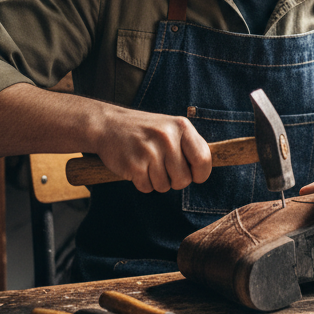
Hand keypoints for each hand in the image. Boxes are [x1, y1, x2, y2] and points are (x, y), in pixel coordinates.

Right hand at [89, 104, 212, 193]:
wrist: (107, 124)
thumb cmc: (144, 130)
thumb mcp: (170, 128)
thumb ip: (188, 145)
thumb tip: (206, 168)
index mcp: (181, 127)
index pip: (204, 160)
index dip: (200, 174)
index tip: (193, 175)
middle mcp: (168, 138)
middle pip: (184, 179)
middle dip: (175, 180)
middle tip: (163, 167)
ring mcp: (150, 151)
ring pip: (165, 187)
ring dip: (156, 181)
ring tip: (147, 164)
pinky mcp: (135, 165)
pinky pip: (147, 188)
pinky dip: (142, 183)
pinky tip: (136, 167)